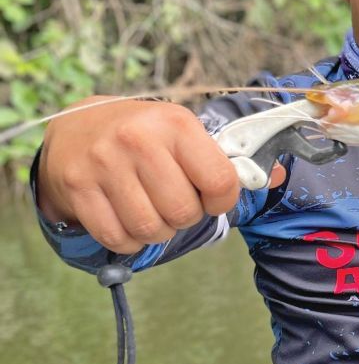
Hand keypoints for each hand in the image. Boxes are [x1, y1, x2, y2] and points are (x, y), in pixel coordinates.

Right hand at [36, 96, 280, 253]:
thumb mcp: (186, 134)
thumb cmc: (146, 135)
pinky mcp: (78, 187)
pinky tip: (128, 218)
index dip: (222, 200)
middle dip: (187, 217)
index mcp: (176, 124)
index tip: (211, 196)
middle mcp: (138, 140)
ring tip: (153, 210)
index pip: (220, 181)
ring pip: (150, 229)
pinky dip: (130, 239)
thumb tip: (276, 179)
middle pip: (183, 212)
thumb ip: (227, 159)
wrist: (77, 126)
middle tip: (176, 203)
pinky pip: (117, 237)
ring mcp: (104, 164)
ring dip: (158, 231)